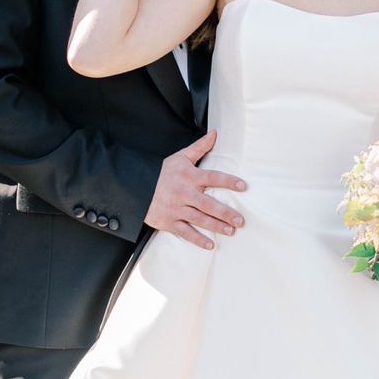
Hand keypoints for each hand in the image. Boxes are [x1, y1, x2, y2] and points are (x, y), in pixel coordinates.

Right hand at [145, 129, 246, 248]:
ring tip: (231, 231)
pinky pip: (184, 232)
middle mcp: (184, 193)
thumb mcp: (180, 157)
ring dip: (216, 226)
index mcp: (189, 176)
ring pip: (199, 219)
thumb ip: (199, 147)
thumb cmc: (161, 172)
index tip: (243, 186)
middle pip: (208, 204)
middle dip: (225, 213)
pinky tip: (210, 244)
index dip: (228, 181)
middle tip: (240, 221)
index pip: (212, 178)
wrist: (135, 187)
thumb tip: (215, 133)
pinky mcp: (168, 222)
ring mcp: (176, 209)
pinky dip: (197, 239)